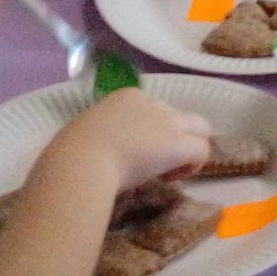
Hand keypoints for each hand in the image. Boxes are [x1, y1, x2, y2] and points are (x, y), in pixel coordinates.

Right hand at [39, 84, 213, 195]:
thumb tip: (107, 152)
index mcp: (126, 97)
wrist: (81, 162)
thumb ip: (105, 136)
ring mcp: (167, 121)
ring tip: (169, 171)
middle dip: (175, 136)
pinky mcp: (179, 143)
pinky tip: (171, 178)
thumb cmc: (74, 153)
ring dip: (189, 149)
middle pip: (179, 116)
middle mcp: (151, 103)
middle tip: (157, 162)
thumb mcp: (90, 134)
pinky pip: (202, 150)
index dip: (150, 133)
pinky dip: (192, 166)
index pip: (152, 110)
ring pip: (200, 128)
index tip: (135, 154)